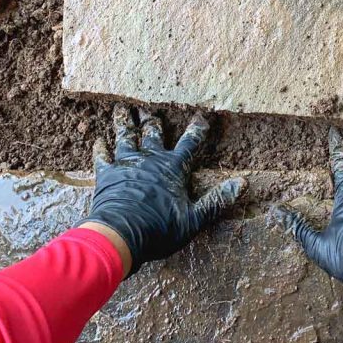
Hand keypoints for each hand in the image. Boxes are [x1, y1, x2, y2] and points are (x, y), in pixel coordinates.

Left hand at [79, 105, 246, 276]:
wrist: (119, 235)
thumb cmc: (159, 229)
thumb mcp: (195, 219)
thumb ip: (217, 200)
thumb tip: (243, 184)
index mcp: (173, 168)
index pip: (190, 143)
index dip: (197, 129)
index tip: (201, 117)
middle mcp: (150, 159)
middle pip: (153, 133)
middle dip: (152, 119)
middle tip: (148, 106)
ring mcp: (127, 164)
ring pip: (126, 137)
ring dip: (125, 123)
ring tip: (122, 109)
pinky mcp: (107, 174)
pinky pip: (102, 157)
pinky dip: (101, 148)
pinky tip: (98, 140)